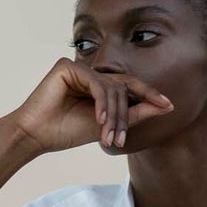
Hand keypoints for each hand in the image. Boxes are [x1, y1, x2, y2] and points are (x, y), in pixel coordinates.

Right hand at [7, 58, 173, 155]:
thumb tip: (166, 106)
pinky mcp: (68, 66)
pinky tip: (99, 120)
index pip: (130, 87)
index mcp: (100, 87)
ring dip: (113, 115)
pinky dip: (101, 103)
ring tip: (108, 136)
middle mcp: (91, 75)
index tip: (169, 106)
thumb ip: (135, 114)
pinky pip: (96, 83)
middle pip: (123, 88)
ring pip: (111, 88)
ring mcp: (80, 68)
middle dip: (125, 116)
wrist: (37, 136)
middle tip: (119, 140)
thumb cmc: (67, 131)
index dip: (150, 94)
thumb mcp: (108, 126)